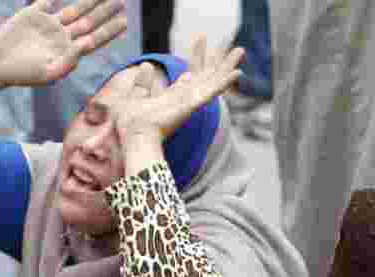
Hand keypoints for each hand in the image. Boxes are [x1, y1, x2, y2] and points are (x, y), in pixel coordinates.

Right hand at [0, 0, 126, 88]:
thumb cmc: (21, 74)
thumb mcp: (48, 73)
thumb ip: (70, 60)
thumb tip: (87, 43)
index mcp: (67, 52)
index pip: (94, 39)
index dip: (110, 31)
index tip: (125, 21)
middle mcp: (61, 37)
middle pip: (89, 21)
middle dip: (106, 11)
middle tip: (122, 1)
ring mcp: (48, 25)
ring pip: (75, 9)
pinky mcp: (33, 14)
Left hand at [113, 36, 244, 146]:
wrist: (135, 137)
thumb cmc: (134, 122)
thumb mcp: (137, 97)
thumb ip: (145, 83)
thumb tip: (147, 65)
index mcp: (175, 97)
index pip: (193, 74)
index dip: (199, 58)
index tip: (203, 42)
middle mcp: (187, 99)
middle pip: (208, 76)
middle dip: (220, 61)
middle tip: (236, 48)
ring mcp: (191, 102)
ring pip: (214, 81)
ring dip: (228, 66)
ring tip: (240, 51)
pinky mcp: (192, 105)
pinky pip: (211, 92)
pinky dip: (224, 82)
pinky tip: (237, 72)